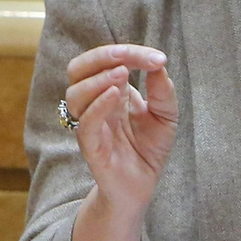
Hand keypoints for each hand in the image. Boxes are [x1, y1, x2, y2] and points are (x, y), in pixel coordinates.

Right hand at [64, 44, 177, 219]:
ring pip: (74, 94)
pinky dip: (97, 105)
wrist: (141, 186)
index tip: (158, 59)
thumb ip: (163, 92)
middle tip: (126, 56)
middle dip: (101, 56)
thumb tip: (158, 66)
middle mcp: (95, 104)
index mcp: (111, 90)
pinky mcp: (91, 147)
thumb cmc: (148, 150)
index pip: (108, 61)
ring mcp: (90, 124)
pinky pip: (85, 123)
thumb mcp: (166, 116)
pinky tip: (117, 95)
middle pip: (78, 69)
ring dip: (97, 79)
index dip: (130, 53)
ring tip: (123, 75)